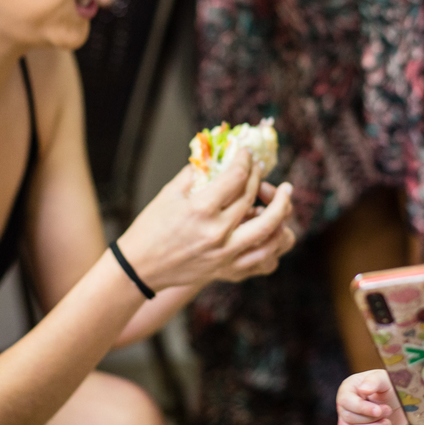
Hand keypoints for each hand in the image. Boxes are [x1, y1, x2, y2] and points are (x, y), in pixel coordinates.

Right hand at [117, 150, 294, 290]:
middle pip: (255, 202)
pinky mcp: (228, 271)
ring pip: (270, 234)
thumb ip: (198, 171)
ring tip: (283, 199)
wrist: (140, 267)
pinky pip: (264, 261)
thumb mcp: (170, 193)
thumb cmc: (151, 227)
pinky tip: (274, 231)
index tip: (246, 152)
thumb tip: (219, 154)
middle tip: (262, 170)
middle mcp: (217, 234)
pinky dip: (273, 246)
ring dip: (281, 213)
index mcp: (200, 210)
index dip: (245, 160)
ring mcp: (225, 256)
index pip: (236, 178)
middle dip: (262, 179)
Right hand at [336, 370, 407, 424]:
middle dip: (371, 419)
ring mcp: (348, 421)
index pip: (345, 402)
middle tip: (388, 410)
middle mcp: (344, 405)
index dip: (362, 409)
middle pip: (348, 419)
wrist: (399, 400)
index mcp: (347, 389)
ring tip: (386, 423)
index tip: (379, 411)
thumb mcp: (384, 379)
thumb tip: (363, 390)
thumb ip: (373, 381)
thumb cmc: (389, 386)